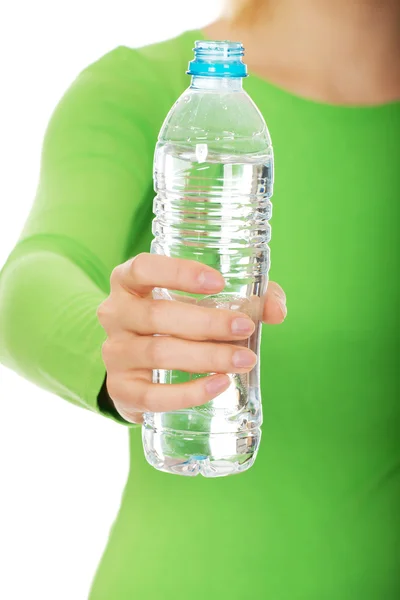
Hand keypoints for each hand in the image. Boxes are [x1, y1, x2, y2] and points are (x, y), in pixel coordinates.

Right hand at [97, 253, 286, 422]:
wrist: (138, 366)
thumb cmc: (177, 322)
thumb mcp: (200, 301)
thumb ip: (245, 298)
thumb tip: (276, 310)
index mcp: (128, 282)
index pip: (144, 268)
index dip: (179, 272)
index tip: (218, 283)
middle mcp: (114, 314)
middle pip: (157, 315)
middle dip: (207, 322)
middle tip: (245, 328)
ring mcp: (114, 353)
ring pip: (158, 354)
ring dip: (206, 357)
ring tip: (243, 359)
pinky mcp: (121, 389)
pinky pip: (153, 395)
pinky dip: (189, 392)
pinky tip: (219, 384)